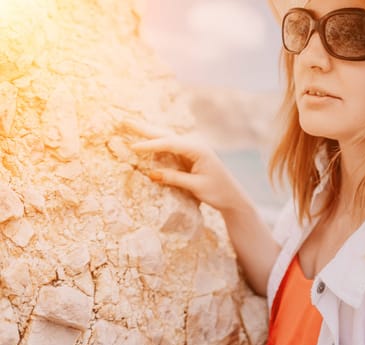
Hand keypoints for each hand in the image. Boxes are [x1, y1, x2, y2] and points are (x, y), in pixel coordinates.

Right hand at [122, 119, 247, 211]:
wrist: (233, 197)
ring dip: (148, 132)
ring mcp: (192, 149)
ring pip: (166, 138)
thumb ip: (174, 178)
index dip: (151, 145)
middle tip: (125, 121)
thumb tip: (150, 174)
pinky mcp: (189, 156)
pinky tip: (145, 138)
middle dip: (145, 128)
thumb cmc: (218, 192)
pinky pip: (169, 146)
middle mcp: (195, 145)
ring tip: (130, 125)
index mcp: (199, 149)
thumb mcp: (196, 186)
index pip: (170, 144)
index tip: (133, 147)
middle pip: (166, 134)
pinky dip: (156, 142)